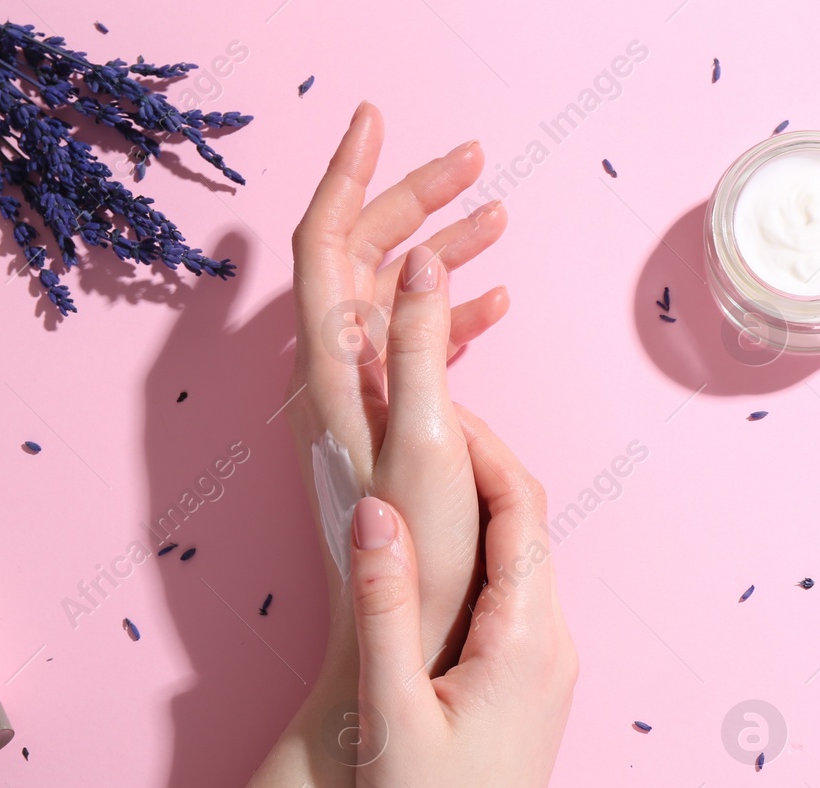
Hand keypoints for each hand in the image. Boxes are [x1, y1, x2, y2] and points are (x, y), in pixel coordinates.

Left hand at [288, 101, 508, 668]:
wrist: (396, 638)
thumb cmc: (414, 557)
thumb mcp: (425, 442)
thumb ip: (422, 344)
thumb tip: (428, 256)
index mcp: (331, 369)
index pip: (321, 241)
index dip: (346, 173)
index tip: (376, 117)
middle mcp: (333, 376)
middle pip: (360, 256)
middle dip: (413, 198)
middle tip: (475, 160)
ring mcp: (359, 401)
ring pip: (392, 296)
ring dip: (439, 250)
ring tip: (498, 217)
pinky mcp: (386, 427)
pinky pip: (414, 345)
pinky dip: (450, 313)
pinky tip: (494, 304)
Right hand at [347, 406, 575, 787]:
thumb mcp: (389, 711)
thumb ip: (385, 603)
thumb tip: (378, 506)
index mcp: (527, 638)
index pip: (518, 506)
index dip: (478, 445)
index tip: (429, 401)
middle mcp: (553, 642)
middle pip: (524, 522)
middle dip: (475, 465)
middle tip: (411, 421)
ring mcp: (548, 665)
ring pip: (516, 557)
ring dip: (470, 510)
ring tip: (405, 474)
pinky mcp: (529, 685)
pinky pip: (508, 596)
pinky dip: (470, 559)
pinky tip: (419, 557)